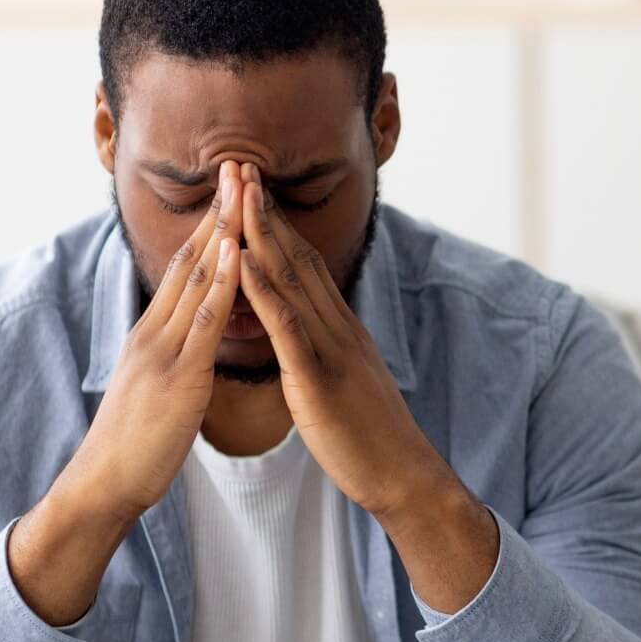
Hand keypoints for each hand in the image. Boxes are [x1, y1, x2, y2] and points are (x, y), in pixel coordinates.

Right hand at [59, 163, 243, 523]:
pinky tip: (237, 255)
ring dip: (223, 233)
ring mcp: (164, 349)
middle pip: (190, 258)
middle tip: (238, 166)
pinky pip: (204, 322)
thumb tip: (192, 340)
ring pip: (197, 279)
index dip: (210, 227)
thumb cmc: (135, 443)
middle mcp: (155, 330)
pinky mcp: (177, 374)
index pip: (185, 267)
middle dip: (217, 212)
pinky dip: (222, 284)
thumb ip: (174, 356)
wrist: (105, 483)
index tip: (232, 191)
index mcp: (153, 332)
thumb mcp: (157, 387)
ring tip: (244, 191)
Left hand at [233, 163, 454, 518]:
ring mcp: (331, 350)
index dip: (277, 223)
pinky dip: (265, 290)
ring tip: (236, 193)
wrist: (403, 476)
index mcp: (341, 330)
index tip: (251, 189)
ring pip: (292, 281)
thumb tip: (311, 339)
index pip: (306, 264)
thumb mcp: (349, 384)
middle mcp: (338, 328)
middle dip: (265, 211)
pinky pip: (288, 328)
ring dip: (261, 234)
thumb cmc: (371, 440)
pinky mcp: (319, 380)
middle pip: (298, 257)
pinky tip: (244, 262)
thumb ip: (329, 353)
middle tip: (240, 165)